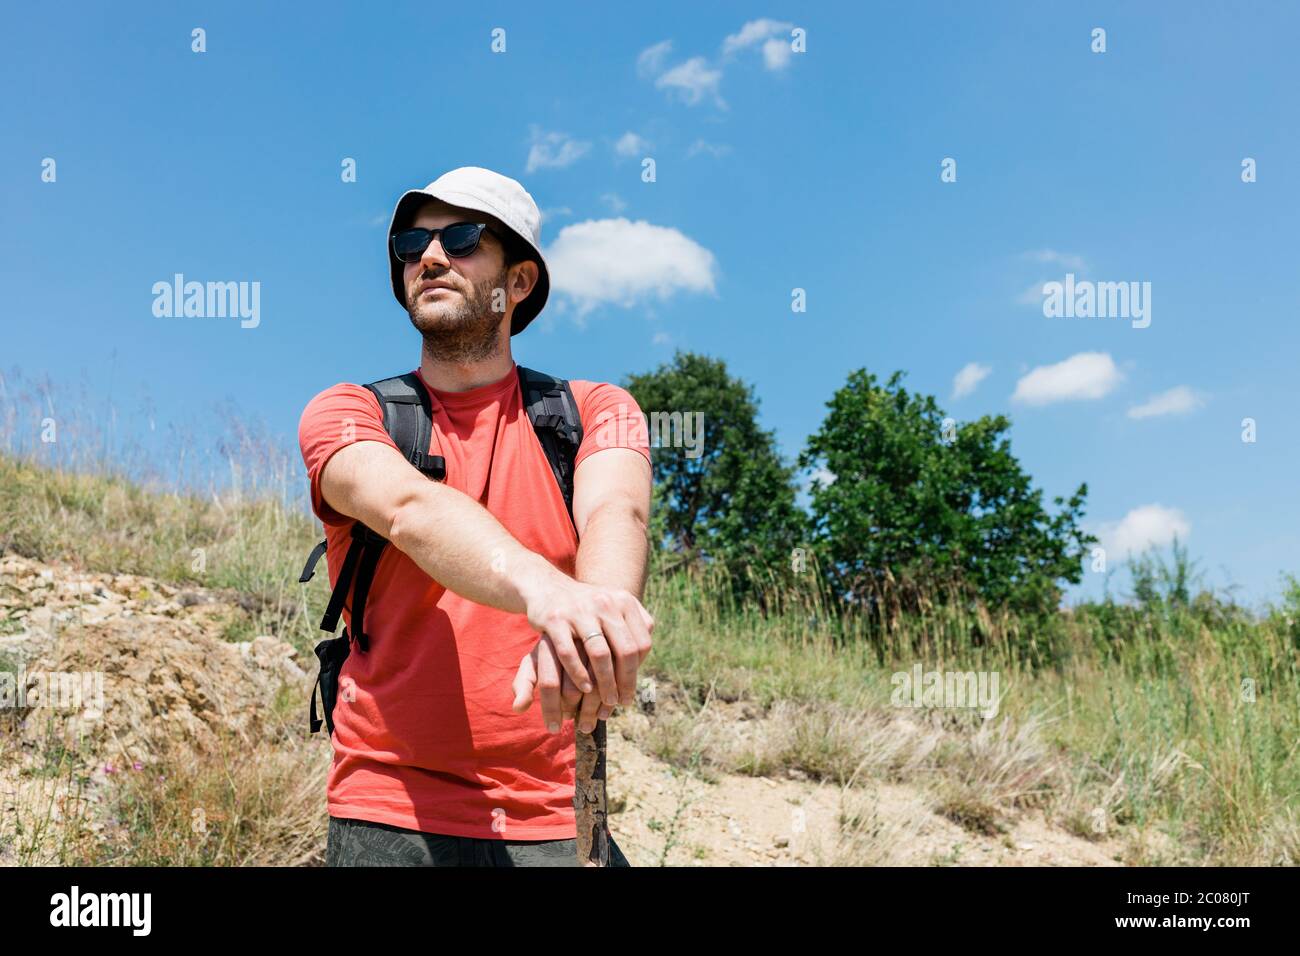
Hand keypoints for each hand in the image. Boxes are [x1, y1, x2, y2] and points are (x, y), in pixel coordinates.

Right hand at [517, 577, 652, 714]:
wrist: (548, 587)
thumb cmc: (587, 608)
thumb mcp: (613, 608)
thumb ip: (631, 628)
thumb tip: (643, 660)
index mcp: (624, 601)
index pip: (641, 643)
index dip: (638, 671)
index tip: (631, 691)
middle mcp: (605, 603)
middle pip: (625, 650)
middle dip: (625, 682)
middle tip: (621, 702)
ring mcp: (580, 610)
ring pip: (600, 653)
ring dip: (605, 682)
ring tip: (606, 701)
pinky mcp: (555, 619)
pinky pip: (569, 652)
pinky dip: (579, 674)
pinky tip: (584, 688)